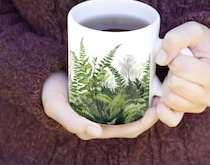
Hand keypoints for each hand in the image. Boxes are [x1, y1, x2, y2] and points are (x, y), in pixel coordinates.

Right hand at [42, 71, 158, 139]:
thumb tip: (94, 133)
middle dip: (151, 111)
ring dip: (147, 100)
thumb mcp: (57, 108)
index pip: (127, 129)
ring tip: (159, 87)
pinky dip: (137, 89)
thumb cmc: (52, 95)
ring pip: (133, 105)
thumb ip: (72, 121)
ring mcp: (107, 103)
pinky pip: (126, 92)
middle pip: (135, 118)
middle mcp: (106, 117)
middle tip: (163, 97)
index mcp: (98, 126)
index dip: (143, 123)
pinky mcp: (107, 90)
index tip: (155, 110)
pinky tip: (145, 77)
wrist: (46, 78)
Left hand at [155, 21, 209, 126]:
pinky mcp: (185, 114)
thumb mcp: (191, 30)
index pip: (180, 67)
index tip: (182, 55)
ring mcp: (198, 107)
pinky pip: (169, 118)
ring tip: (175, 76)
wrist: (201, 55)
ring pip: (170, 100)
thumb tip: (161, 58)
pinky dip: (161, 107)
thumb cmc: (198, 43)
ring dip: (166, 85)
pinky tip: (163, 93)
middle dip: (171, 72)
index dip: (175, 57)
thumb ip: (176, 38)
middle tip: (177, 66)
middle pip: (175, 84)